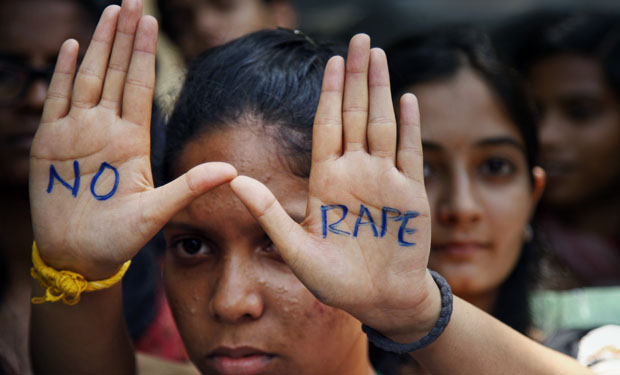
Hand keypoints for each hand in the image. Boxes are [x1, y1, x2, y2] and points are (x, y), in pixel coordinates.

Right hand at [29, 0, 235, 278]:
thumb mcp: (157, 211)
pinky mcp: (49, 143)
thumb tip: (232, 171)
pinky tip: (73, 47)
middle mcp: (107, 130)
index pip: (140, 87)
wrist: (80, 256)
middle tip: (132, 1)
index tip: (150, 23)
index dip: (143, 55)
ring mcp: (77, 133)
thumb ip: (190, 187)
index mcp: (132, 141)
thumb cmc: (119, 238)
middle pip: (116, 73)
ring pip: (89, 78)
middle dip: (124, 38)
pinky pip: (58, 101)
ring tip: (109, 13)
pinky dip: (64, 73)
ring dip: (99, 46)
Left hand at [231, 34, 438, 339]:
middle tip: (359, 39)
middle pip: (356, 115)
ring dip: (381, 89)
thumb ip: (268, 215)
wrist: (378, 300)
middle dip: (356, 77)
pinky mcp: (411, 194)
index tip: (330, 60)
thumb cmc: (336, 281)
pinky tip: (407, 97)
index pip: (327, 126)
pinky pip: (410, 152)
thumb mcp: (296, 251)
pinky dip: (410, 125)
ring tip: (378, 55)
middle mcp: (355, 173)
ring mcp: (384, 180)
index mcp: (327, 181)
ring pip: (383, 124)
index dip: (329, 94)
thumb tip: (233, 181)